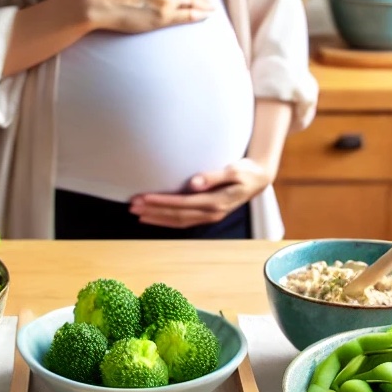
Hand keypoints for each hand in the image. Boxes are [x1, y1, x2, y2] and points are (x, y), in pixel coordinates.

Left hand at [128, 159, 270, 228]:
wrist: (258, 180)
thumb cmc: (245, 172)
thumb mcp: (234, 170)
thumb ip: (214, 176)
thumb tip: (194, 183)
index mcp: (216, 203)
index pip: (183, 204)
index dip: (162, 202)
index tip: (144, 198)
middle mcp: (211, 213)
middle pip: (177, 215)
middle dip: (153, 211)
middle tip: (132, 206)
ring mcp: (208, 216)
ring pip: (177, 221)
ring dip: (156, 217)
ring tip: (136, 212)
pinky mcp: (205, 214)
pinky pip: (182, 220)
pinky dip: (165, 220)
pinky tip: (152, 217)